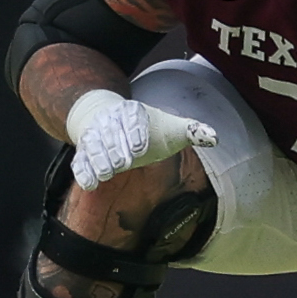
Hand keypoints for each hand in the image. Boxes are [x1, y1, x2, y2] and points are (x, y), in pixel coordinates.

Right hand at [63, 90, 216, 190]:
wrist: (106, 115)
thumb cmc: (144, 127)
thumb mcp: (169, 126)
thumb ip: (191, 131)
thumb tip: (216, 138)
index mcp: (133, 112)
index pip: (132, 120)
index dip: (135, 133)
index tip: (140, 147)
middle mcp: (110, 121)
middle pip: (111, 135)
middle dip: (116, 149)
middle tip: (122, 163)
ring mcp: (94, 135)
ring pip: (93, 147)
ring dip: (99, 160)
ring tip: (107, 174)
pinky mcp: (83, 150)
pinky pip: (80, 160)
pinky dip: (83, 171)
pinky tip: (89, 184)